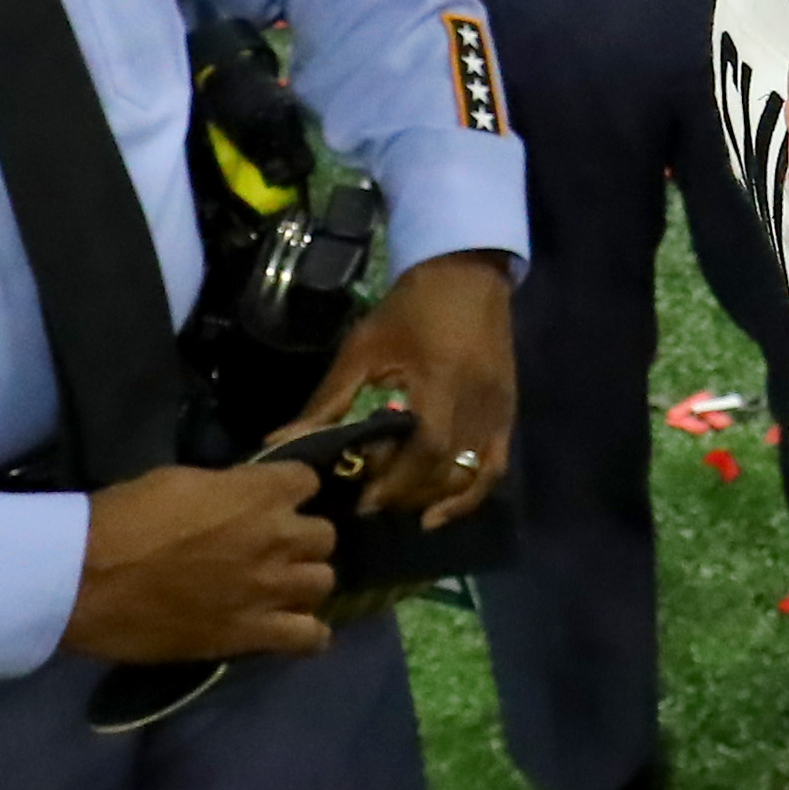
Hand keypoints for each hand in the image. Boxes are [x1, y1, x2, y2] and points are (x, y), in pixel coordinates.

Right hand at [62, 462, 336, 663]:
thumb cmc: (123, 519)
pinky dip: (306, 635)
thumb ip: (227, 489)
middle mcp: (278, 538)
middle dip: (300, 539)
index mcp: (260, 493)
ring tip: (276, 588)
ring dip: (302, 583)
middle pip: (324, 535)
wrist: (85, 580)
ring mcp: (269, 588)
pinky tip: (288, 630)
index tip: (270, 501)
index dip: (289, 491)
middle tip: (270, 549)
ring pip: (323, 582)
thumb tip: (241, 496)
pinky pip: (310, 637)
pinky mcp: (251, 634)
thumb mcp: (181, 480)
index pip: (308, 480)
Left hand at [281, 253, 518, 524]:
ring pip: (469, 476)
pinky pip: (494, 467)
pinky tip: (439, 514)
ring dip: (432, 497)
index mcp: (443, 380)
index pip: (426, 449)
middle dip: (406, 493)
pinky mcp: (506, 413)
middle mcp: (477, 402)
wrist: (466, 275)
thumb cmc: (409, 308)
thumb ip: (329, 400)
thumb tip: (281, 442)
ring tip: (397, 503)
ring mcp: (497, 410)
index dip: (394, 482)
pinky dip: (470, 496)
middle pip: (445, 470)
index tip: (362, 500)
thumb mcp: (363, 347)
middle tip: (369, 501)